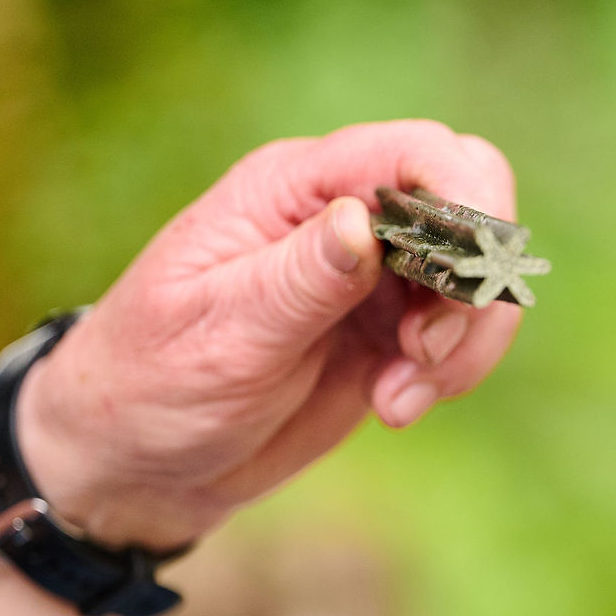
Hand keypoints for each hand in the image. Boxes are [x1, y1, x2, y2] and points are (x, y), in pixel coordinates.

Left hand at [13, 120, 524, 550]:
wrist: (137, 461)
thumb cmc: (150, 384)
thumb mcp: (220, 335)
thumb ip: (299, 280)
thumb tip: (364, 221)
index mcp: (293, 190)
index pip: (416, 154)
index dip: (467, 199)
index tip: (469, 281)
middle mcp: (345, 219)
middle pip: (470, 210)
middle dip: (474, 285)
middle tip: (427, 351)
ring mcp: (375, 276)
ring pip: (478, 281)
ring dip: (463, 345)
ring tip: (398, 401)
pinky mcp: (391, 331)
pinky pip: (462, 334)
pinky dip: (449, 374)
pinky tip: (392, 407)